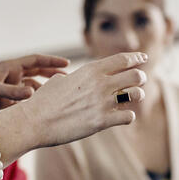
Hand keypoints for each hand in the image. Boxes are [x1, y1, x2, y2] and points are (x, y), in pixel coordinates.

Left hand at [0, 54, 68, 120]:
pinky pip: (20, 101)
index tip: (67, 64)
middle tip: (68, 79)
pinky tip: (39, 108)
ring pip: (29, 87)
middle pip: (35, 72)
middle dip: (51, 74)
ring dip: (42, 89)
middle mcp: (8, 76)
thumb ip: (11, 92)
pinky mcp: (0, 102)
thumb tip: (34, 92)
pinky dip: (30, 103)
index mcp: (8, 67)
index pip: (35, 60)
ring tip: (57, 95)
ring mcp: (5, 88)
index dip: (51, 61)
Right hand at [17, 52, 148, 148]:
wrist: (35, 121)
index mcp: (91, 70)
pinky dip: (127, 116)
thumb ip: (77, 77)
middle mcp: (100, 84)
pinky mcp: (102, 122)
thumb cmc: (44, 101)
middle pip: (136, 74)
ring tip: (130, 98)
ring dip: (136, 96)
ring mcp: (102, 103)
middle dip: (140, 77)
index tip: (143, 58)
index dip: (136, 57)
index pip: (123, 59)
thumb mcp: (61, 80)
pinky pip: (128, 116)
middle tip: (137, 81)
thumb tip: (79, 77)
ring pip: (136, 94)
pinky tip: (121, 116)